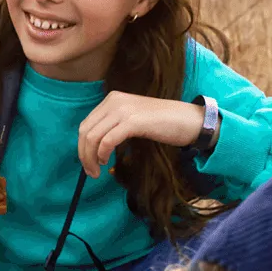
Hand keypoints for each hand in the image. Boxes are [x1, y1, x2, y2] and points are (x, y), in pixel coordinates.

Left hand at [77, 93, 205, 177]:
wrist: (189, 120)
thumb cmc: (162, 123)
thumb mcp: (132, 120)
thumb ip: (113, 126)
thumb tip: (94, 147)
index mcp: (112, 99)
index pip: (86, 124)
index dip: (82, 146)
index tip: (87, 162)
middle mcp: (114, 101)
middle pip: (85, 131)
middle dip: (83, 154)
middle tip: (90, 171)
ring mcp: (123, 109)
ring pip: (92, 136)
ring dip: (90, 158)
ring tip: (96, 171)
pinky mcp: (133, 121)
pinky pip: (107, 140)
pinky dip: (102, 154)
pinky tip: (105, 161)